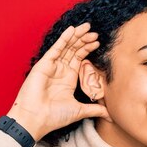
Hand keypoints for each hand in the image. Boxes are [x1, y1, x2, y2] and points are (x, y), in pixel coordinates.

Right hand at [7, 22, 110, 140]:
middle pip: (73, 50)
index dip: (88, 49)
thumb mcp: (80, 111)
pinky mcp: (44, 65)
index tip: (98, 42)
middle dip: (84, 40)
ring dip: (77, 36)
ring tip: (87, 27)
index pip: (79, 58)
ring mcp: (51, 66)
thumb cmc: (54, 116)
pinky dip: (64, 39)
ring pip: (66, 47)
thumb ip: (95, 110)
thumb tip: (110, 116)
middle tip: (95, 33)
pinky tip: (72, 30)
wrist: (36, 119)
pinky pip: (56, 49)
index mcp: (68, 78)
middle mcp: (60, 70)